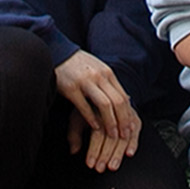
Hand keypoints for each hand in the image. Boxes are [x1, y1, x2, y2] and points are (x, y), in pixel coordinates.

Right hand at [54, 49, 141, 172]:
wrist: (59, 53)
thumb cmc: (80, 65)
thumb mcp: (99, 70)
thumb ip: (111, 84)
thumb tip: (127, 100)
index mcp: (108, 73)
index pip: (123, 97)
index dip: (128, 115)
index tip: (130, 128)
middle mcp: (99, 76)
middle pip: (117, 101)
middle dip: (123, 121)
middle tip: (124, 135)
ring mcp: (85, 82)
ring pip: (104, 105)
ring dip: (110, 122)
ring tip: (112, 134)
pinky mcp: (71, 88)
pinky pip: (84, 106)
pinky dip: (92, 119)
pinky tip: (95, 127)